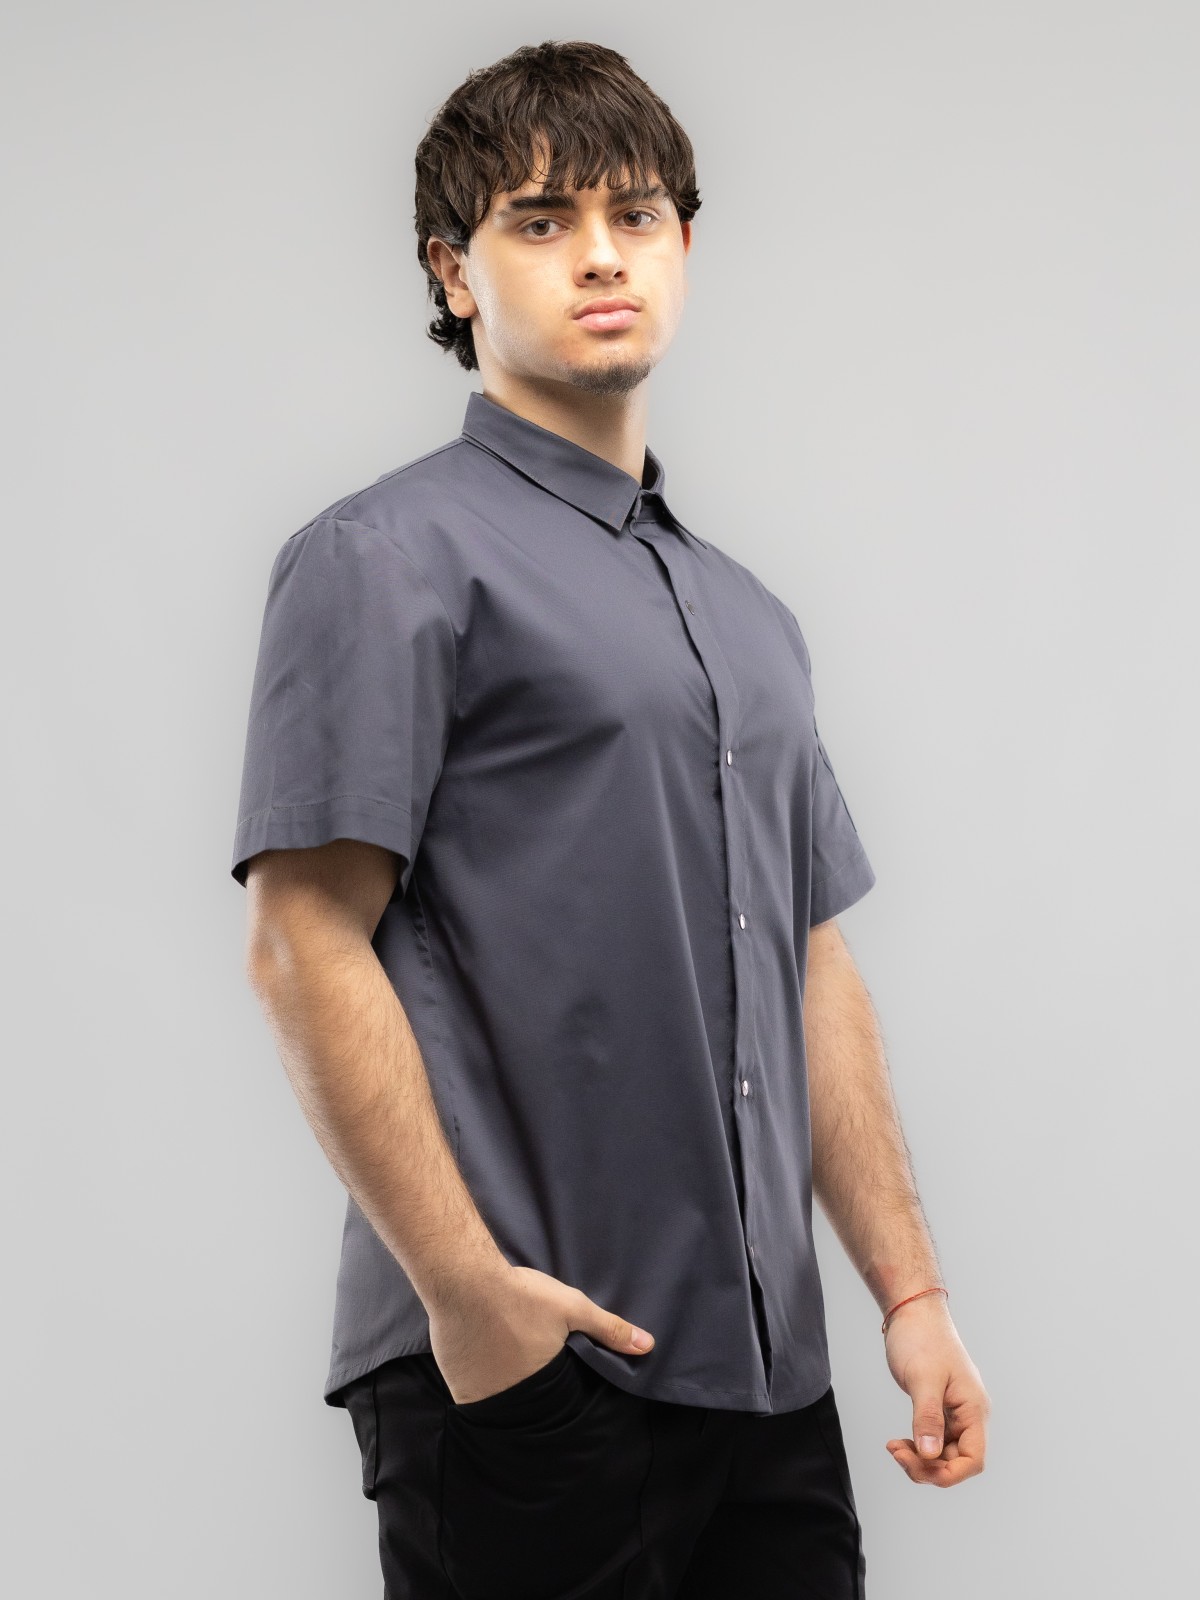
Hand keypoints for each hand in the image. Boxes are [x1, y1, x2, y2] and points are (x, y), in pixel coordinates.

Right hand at [427, 1263, 655, 1405]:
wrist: (465, 1281)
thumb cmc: (520, 1295)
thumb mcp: (571, 1308)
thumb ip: (609, 1329)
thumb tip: (647, 1346)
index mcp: (543, 1385)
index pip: (556, 1401)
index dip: (557, 1388)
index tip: (554, 1375)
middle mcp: (512, 1400)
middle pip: (526, 1403)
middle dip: (529, 1387)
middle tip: (524, 1360)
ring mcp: (482, 1397)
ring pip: (499, 1401)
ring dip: (503, 1387)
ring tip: (504, 1360)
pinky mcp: (458, 1389)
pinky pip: (474, 1396)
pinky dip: (480, 1384)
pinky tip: (482, 1362)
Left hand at [882, 1295, 989, 1485]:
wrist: (913, 1312)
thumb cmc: (922, 1339)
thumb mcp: (923, 1379)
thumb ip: (928, 1418)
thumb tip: (930, 1455)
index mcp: (973, 1409)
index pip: (974, 1459)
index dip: (950, 1473)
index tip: (919, 1466)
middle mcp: (968, 1414)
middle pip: (957, 1461)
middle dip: (928, 1467)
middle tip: (897, 1453)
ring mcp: (954, 1412)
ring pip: (943, 1453)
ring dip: (921, 1459)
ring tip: (894, 1448)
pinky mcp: (939, 1408)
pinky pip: (933, 1440)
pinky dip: (918, 1446)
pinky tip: (899, 1442)